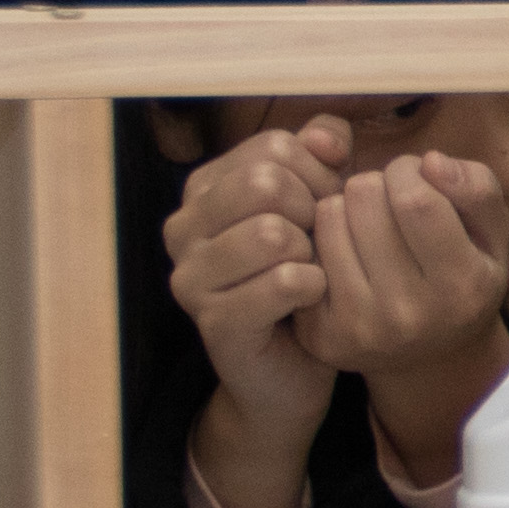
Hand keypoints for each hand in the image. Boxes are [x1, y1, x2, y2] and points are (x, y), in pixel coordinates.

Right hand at [164, 116, 350, 449]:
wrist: (293, 368)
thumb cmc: (306, 276)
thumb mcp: (318, 205)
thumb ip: (322, 156)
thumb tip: (325, 139)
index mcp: (205, 189)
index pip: (275, 148)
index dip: (319, 177)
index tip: (322, 211)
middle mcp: (183, 227)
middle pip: (267, 182)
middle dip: (314, 212)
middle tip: (320, 245)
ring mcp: (190, 276)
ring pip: (272, 232)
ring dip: (312, 254)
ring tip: (310, 272)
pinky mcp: (212, 321)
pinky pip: (282, 283)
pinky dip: (313, 289)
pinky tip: (310, 300)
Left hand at [301, 152, 508, 484]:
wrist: (433, 358)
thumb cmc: (463, 277)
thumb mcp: (492, 235)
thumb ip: (477, 188)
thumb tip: (430, 161)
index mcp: (462, 286)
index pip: (415, 198)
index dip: (409, 170)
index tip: (414, 177)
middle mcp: (410, 313)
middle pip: (364, 197)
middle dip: (376, 183)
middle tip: (389, 202)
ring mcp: (361, 327)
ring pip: (329, 215)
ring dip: (346, 206)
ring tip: (368, 225)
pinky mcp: (322, 333)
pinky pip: (305, 250)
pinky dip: (323, 237)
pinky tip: (345, 250)